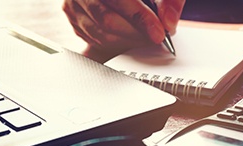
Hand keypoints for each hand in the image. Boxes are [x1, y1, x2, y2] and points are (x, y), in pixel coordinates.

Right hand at [63, 0, 184, 59]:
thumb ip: (170, 0)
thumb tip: (169, 22)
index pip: (120, 0)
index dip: (141, 18)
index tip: (159, 33)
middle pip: (108, 20)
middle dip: (136, 35)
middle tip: (155, 38)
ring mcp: (73, 2)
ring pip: (101, 34)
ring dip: (128, 42)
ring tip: (146, 38)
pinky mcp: (72, 15)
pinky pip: (94, 39)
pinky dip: (116, 43)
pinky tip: (131, 36)